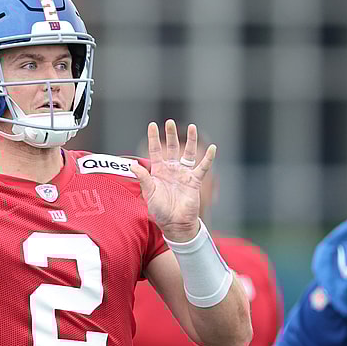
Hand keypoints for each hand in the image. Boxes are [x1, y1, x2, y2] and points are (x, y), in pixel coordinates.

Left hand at [130, 120, 215, 241]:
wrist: (174, 223)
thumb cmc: (159, 210)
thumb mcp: (149, 193)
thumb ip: (143, 178)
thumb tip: (133, 165)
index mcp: (158, 171)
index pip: (155, 150)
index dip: (154, 138)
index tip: (152, 125)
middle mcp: (171, 169)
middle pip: (172, 147)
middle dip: (170, 135)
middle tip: (169, 122)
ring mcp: (184, 174)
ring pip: (188, 153)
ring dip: (191, 141)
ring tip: (192, 127)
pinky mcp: (195, 181)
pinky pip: (203, 167)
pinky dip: (208, 158)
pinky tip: (213, 148)